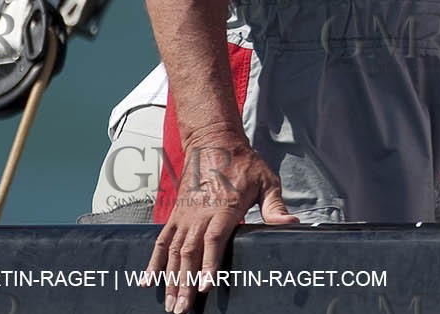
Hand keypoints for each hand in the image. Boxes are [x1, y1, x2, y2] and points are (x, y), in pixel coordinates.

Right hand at [145, 128, 296, 312]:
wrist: (214, 143)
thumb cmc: (244, 164)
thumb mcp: (266, 181)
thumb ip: (275, 206)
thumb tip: (292, 223)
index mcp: (224, 207)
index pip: (214, 240)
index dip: (210, 264)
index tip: (206, 286)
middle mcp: (200, 214)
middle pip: (190, 252)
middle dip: (186, 283)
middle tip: (183, 309)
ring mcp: (185, 216)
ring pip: (174, 252)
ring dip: (171, 280)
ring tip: (170, 304)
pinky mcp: (176, 215)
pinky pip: (161, 241)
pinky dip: (153, 261)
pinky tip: (147, 281)